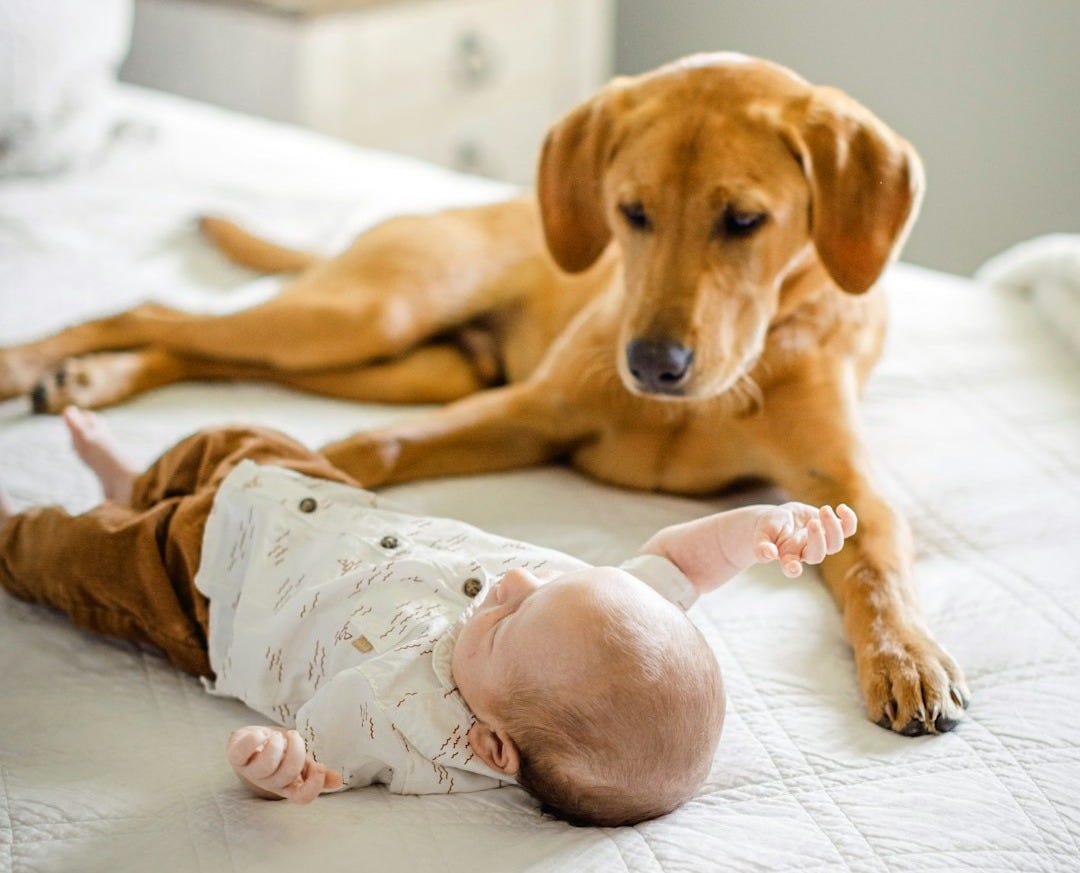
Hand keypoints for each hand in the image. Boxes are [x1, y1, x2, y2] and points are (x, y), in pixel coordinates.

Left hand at [226, 726, 342, 803]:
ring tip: (278, 735)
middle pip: (287, 775)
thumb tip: (338, 781)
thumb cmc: (280, 753)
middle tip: (295, 736)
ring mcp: (251, 771)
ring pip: (266, 765)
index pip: (302, 797)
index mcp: (287, 785)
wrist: (252, 741)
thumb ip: (317, 771)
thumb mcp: (300, 762)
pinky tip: (259, 735)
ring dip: (276, 745)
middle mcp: (269, 782)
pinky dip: (253, 739)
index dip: (314, 785)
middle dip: (296, 751)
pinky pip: (241, 753)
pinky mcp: (236, 758)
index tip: (318, 765)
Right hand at [752, 503, 856, 577]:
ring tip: (824, 509)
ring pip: (835, 544)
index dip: (793, 569)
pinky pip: (848, 529)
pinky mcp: (830, 529)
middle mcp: (806, 552)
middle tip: (813, 522)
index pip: (791, 567)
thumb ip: (761, 546)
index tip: (793, 567)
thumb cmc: (769, 529)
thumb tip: (768, 554)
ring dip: (833, 527)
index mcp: (788, 556)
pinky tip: (841, 508)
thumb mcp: (761, 534)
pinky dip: (849, 520)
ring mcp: (821, 541)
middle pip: (817, 555)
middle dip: (818, 539)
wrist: (780, 519)